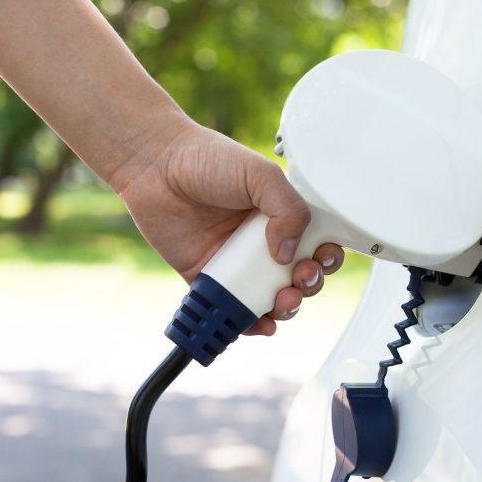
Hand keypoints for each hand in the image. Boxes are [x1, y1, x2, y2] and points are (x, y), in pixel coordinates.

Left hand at [116, 119, 344, 335]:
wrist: (156, 166)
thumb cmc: (205, 158)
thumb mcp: (259, 173)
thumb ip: (289, 208)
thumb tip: (289, 253)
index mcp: (279, 214)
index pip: (315, 243)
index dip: (325, 256)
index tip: (322, 258)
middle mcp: (261, 240)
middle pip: (297, 275)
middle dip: (308, 285)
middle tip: (300, 278)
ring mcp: (235, 262)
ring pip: (270, 297)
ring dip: (285, 307)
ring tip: (282, 301)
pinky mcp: (208, 278)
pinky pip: (233, 308)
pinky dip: (250, 322)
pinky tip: (260, 323)